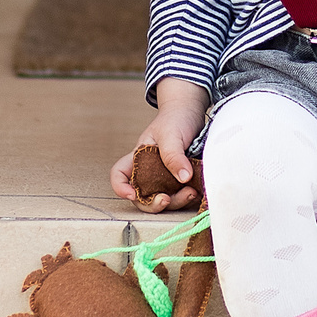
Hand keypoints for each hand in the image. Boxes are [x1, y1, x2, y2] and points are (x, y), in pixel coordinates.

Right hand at [112, 78, 206, 211]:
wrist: (193, 112)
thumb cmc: (175, 118)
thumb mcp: (171, 134)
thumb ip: (173, 156)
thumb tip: (184, 178)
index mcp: (139, 158)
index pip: (119, 174)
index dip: (120, 187)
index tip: (132, 194)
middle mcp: (149, 171)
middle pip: (142, 196)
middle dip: (153, 204)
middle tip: (167, 199)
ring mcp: (166, 178)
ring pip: (164, 199)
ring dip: (176, 202)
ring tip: (191, 192)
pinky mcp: (182, 181)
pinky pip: (181, 196)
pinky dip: (188, 197)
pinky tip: (197, 190)